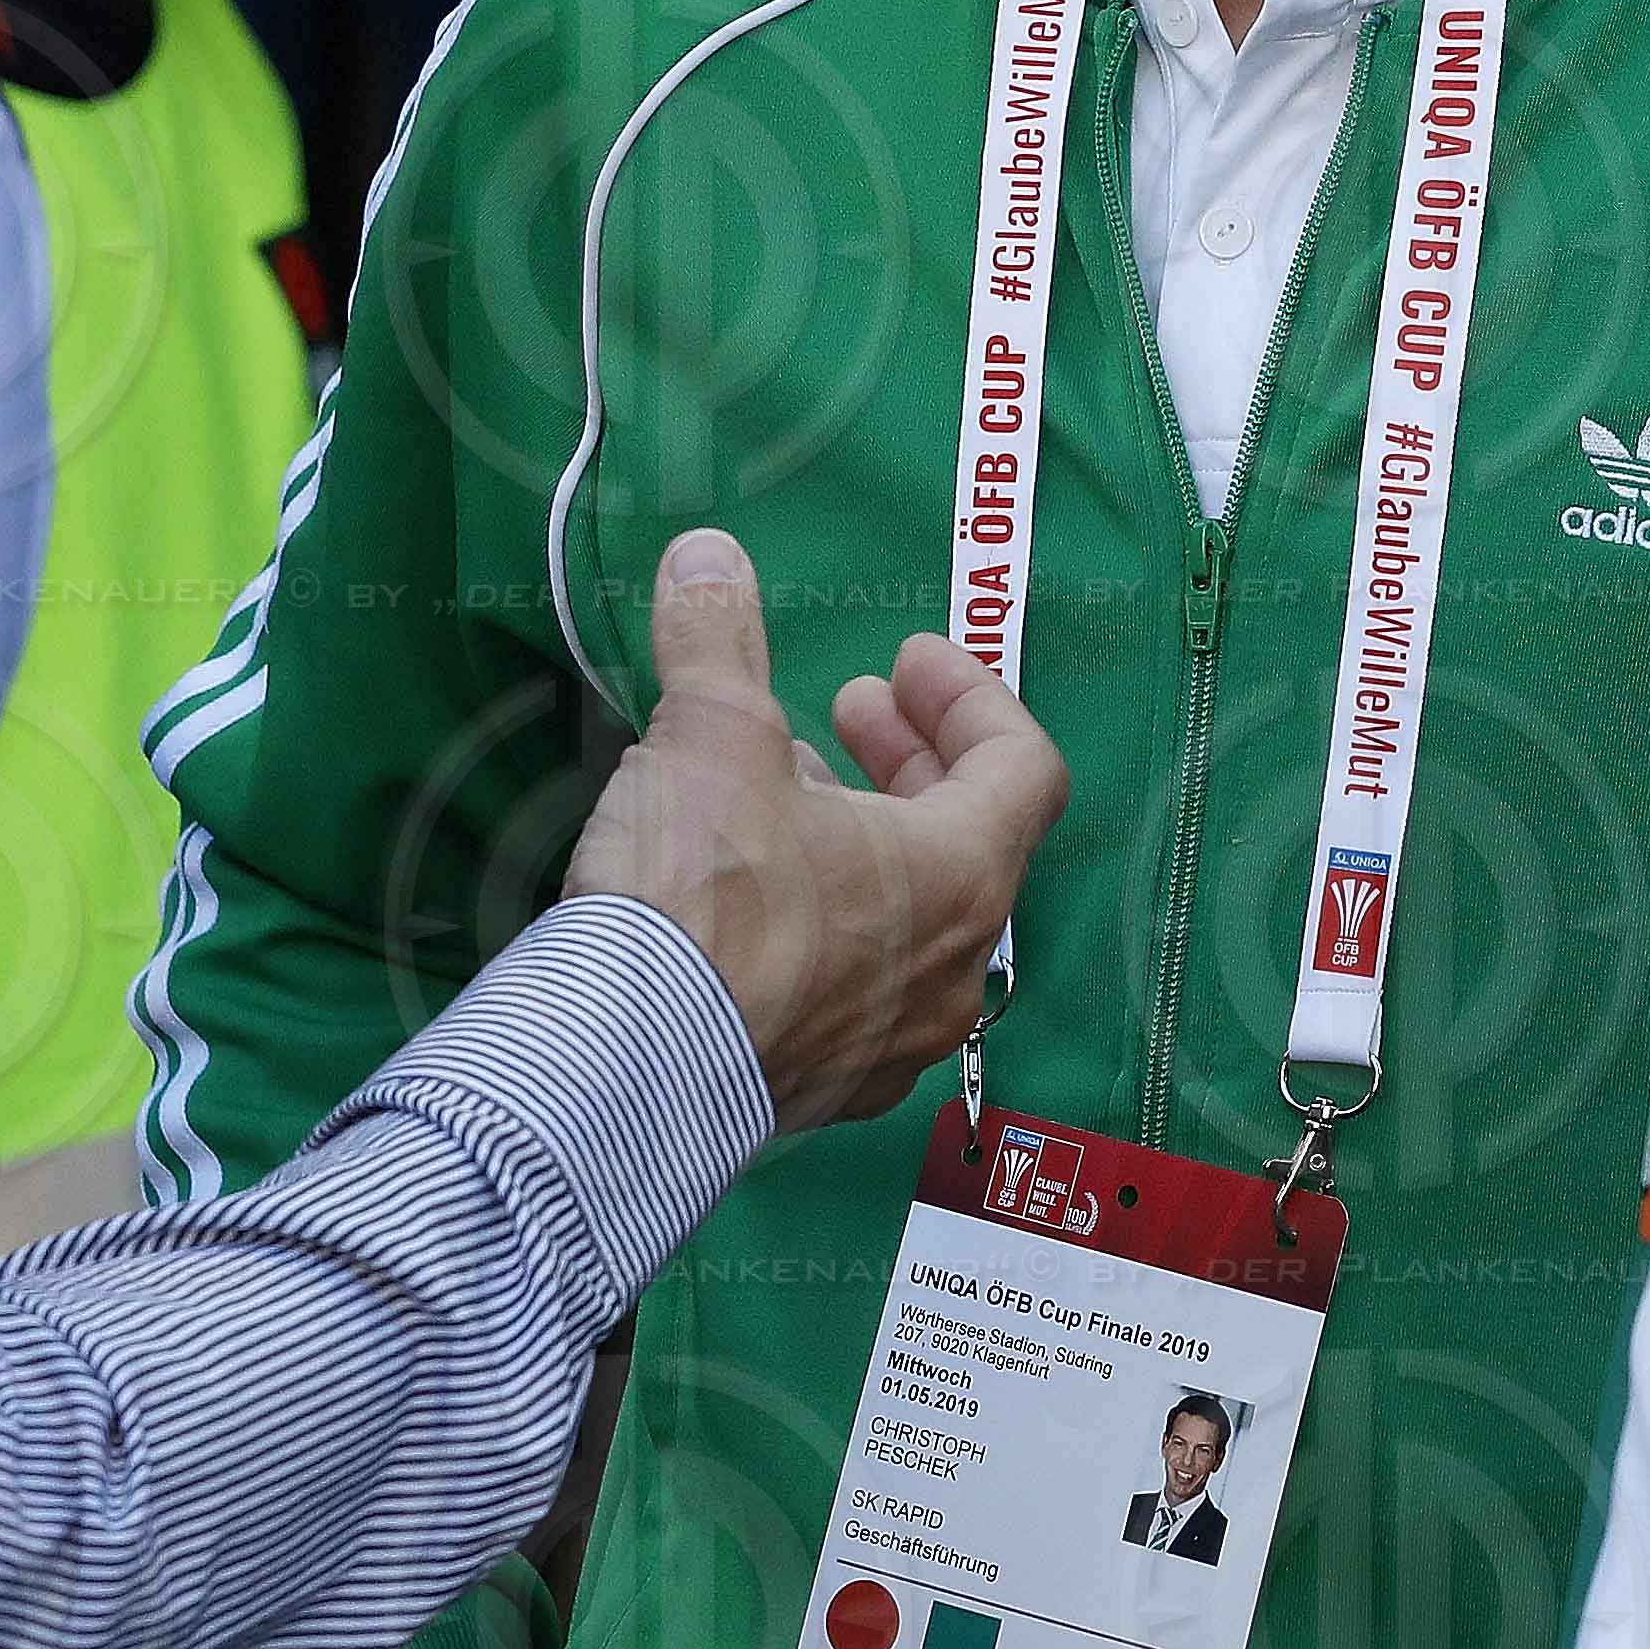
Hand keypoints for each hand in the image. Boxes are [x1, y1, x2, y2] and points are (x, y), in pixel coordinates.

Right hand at [565, 529, 1066, 1131]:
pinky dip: (818, 925)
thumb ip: (718, 638)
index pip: (1024, 768)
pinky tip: (741, 901)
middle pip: (969, 844)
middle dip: (908, 761)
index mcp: (960, 873)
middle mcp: (948, 970)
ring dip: (857, 842)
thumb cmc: (703, 890)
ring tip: (774, 792)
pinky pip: (847, 991)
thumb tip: (707, 556)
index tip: (904, 662)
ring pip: (904, 922)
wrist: (625, 1072)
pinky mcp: (819, 1092)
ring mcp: (889, 1045)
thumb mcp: (709, 733)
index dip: (972, 698)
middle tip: (845, 712)